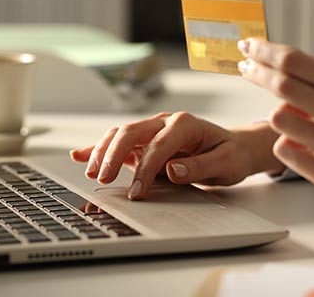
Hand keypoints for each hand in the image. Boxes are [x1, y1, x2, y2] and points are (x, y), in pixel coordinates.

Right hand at [70, 112, 283, 199]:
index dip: (145, 169)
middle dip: (113, 155)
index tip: (137, 192)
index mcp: (185, 124)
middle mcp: (165, 122)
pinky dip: (98, 148)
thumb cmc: (230, 154)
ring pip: (120, 134)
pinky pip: (119, 142)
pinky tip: (80, 155)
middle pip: (131, 132)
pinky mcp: (145, 142)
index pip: (159, 145)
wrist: (232, 147)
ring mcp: (153, 130)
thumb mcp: (225, 163)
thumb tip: (172, 169)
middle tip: (103, 180)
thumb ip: (199, 166)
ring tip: (92, 174)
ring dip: (103, 152)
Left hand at [238, 38, 313, 202]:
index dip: (264, 51)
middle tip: (245, 66)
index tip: (249, 45)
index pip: (295, 61)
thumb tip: (276, 70)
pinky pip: (283, 150)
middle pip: (281, 85)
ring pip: (278, 118)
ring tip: (294, 116)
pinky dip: (285, 142)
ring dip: (278, 112)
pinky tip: (300, 142)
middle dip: (256, 71)